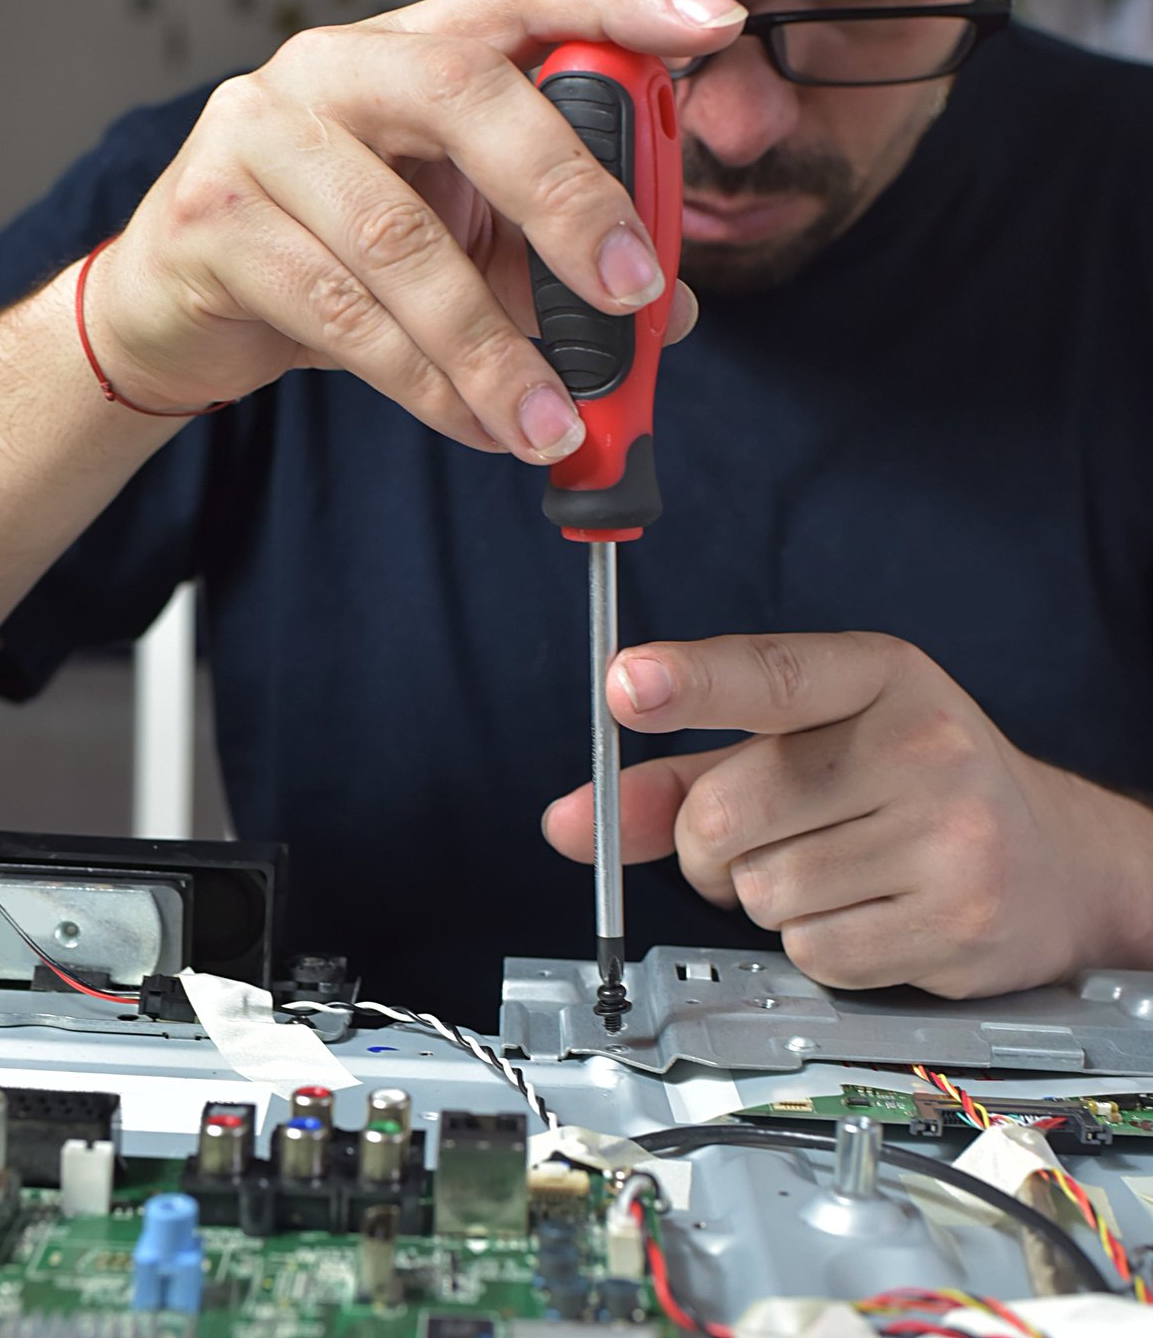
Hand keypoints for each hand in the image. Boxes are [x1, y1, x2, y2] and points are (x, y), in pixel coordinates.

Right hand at [85, 0, 743, 457]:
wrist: (169, 310)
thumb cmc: (329, 254)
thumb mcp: (452, 235)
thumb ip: (548, 249)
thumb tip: (665, 309)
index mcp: (409, 45)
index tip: (716, 21)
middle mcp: (331, 66)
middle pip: (462, 93)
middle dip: (566, 194)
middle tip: (634, 290)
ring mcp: (259, 136)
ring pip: (398, 238)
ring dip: (493, 346)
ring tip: (553, 422)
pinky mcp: (212, 224)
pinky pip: (341, 313)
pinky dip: (427, 384)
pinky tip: (480, 426)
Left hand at [542, 630, 1152, 995]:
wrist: (1054, 858)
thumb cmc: (910, 783)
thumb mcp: (808, 743)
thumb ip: (681, 776)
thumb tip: (570, 822)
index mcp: (878, 673)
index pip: (770, 673)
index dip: (691, 681)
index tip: (629, 683)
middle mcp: (920, 743)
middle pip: (728, 813)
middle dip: (712, 845)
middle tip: (763, 836)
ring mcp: (947, 835)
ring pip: (760, 892)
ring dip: (766, 896)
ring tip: (835, 866)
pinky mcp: (956, 921)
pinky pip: (810, 952)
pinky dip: (816, 945)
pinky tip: (869, 909)